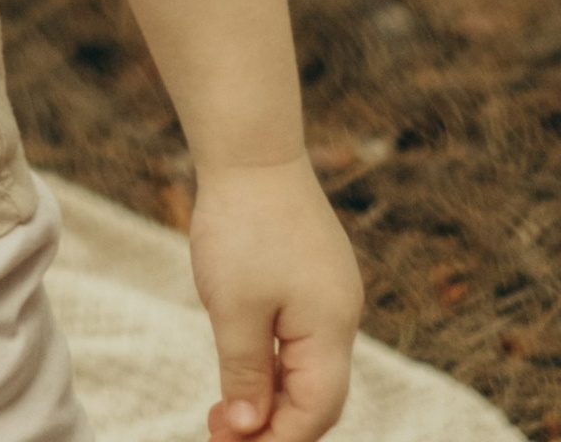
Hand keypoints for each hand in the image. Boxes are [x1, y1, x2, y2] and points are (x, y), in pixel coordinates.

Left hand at [189, 158, 363, 441]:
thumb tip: (246, 430)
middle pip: (316, 396)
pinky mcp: (315, 275)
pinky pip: (301, 337)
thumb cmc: (242, 227)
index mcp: (332, 330)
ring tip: (223, 410)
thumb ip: (244, 376)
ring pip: (307, 367)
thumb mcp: (234, 310)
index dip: (276, 440)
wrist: (251, 148)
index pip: (315, 412)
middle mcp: (341, 316)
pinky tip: (243, 365)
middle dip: (273, 424)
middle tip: (219, 433)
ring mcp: (331, 293)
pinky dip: (274, 361)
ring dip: (270, 394)